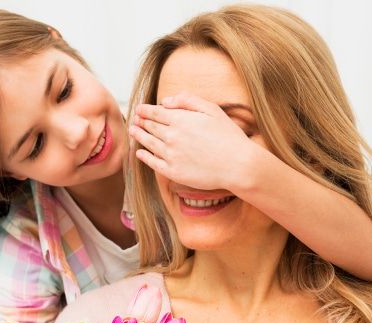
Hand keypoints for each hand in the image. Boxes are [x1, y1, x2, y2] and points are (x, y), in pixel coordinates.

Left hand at [128, 93, 261, 191]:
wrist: (238, 165)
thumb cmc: (228, 137)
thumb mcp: (212, 109)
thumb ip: (188, 100)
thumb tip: (166, 101)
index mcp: (180, 120)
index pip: (155, 112)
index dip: (145, 110)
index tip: (140, 109)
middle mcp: (172, 137)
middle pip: (150, 127)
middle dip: (141, 121)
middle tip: (135, 119)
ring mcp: (171, 155)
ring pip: (148, 143)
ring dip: (139, 135)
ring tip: (133, 131)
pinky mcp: (173, 172)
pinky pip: (153, 163)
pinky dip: (144, 156)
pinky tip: (140, 153)